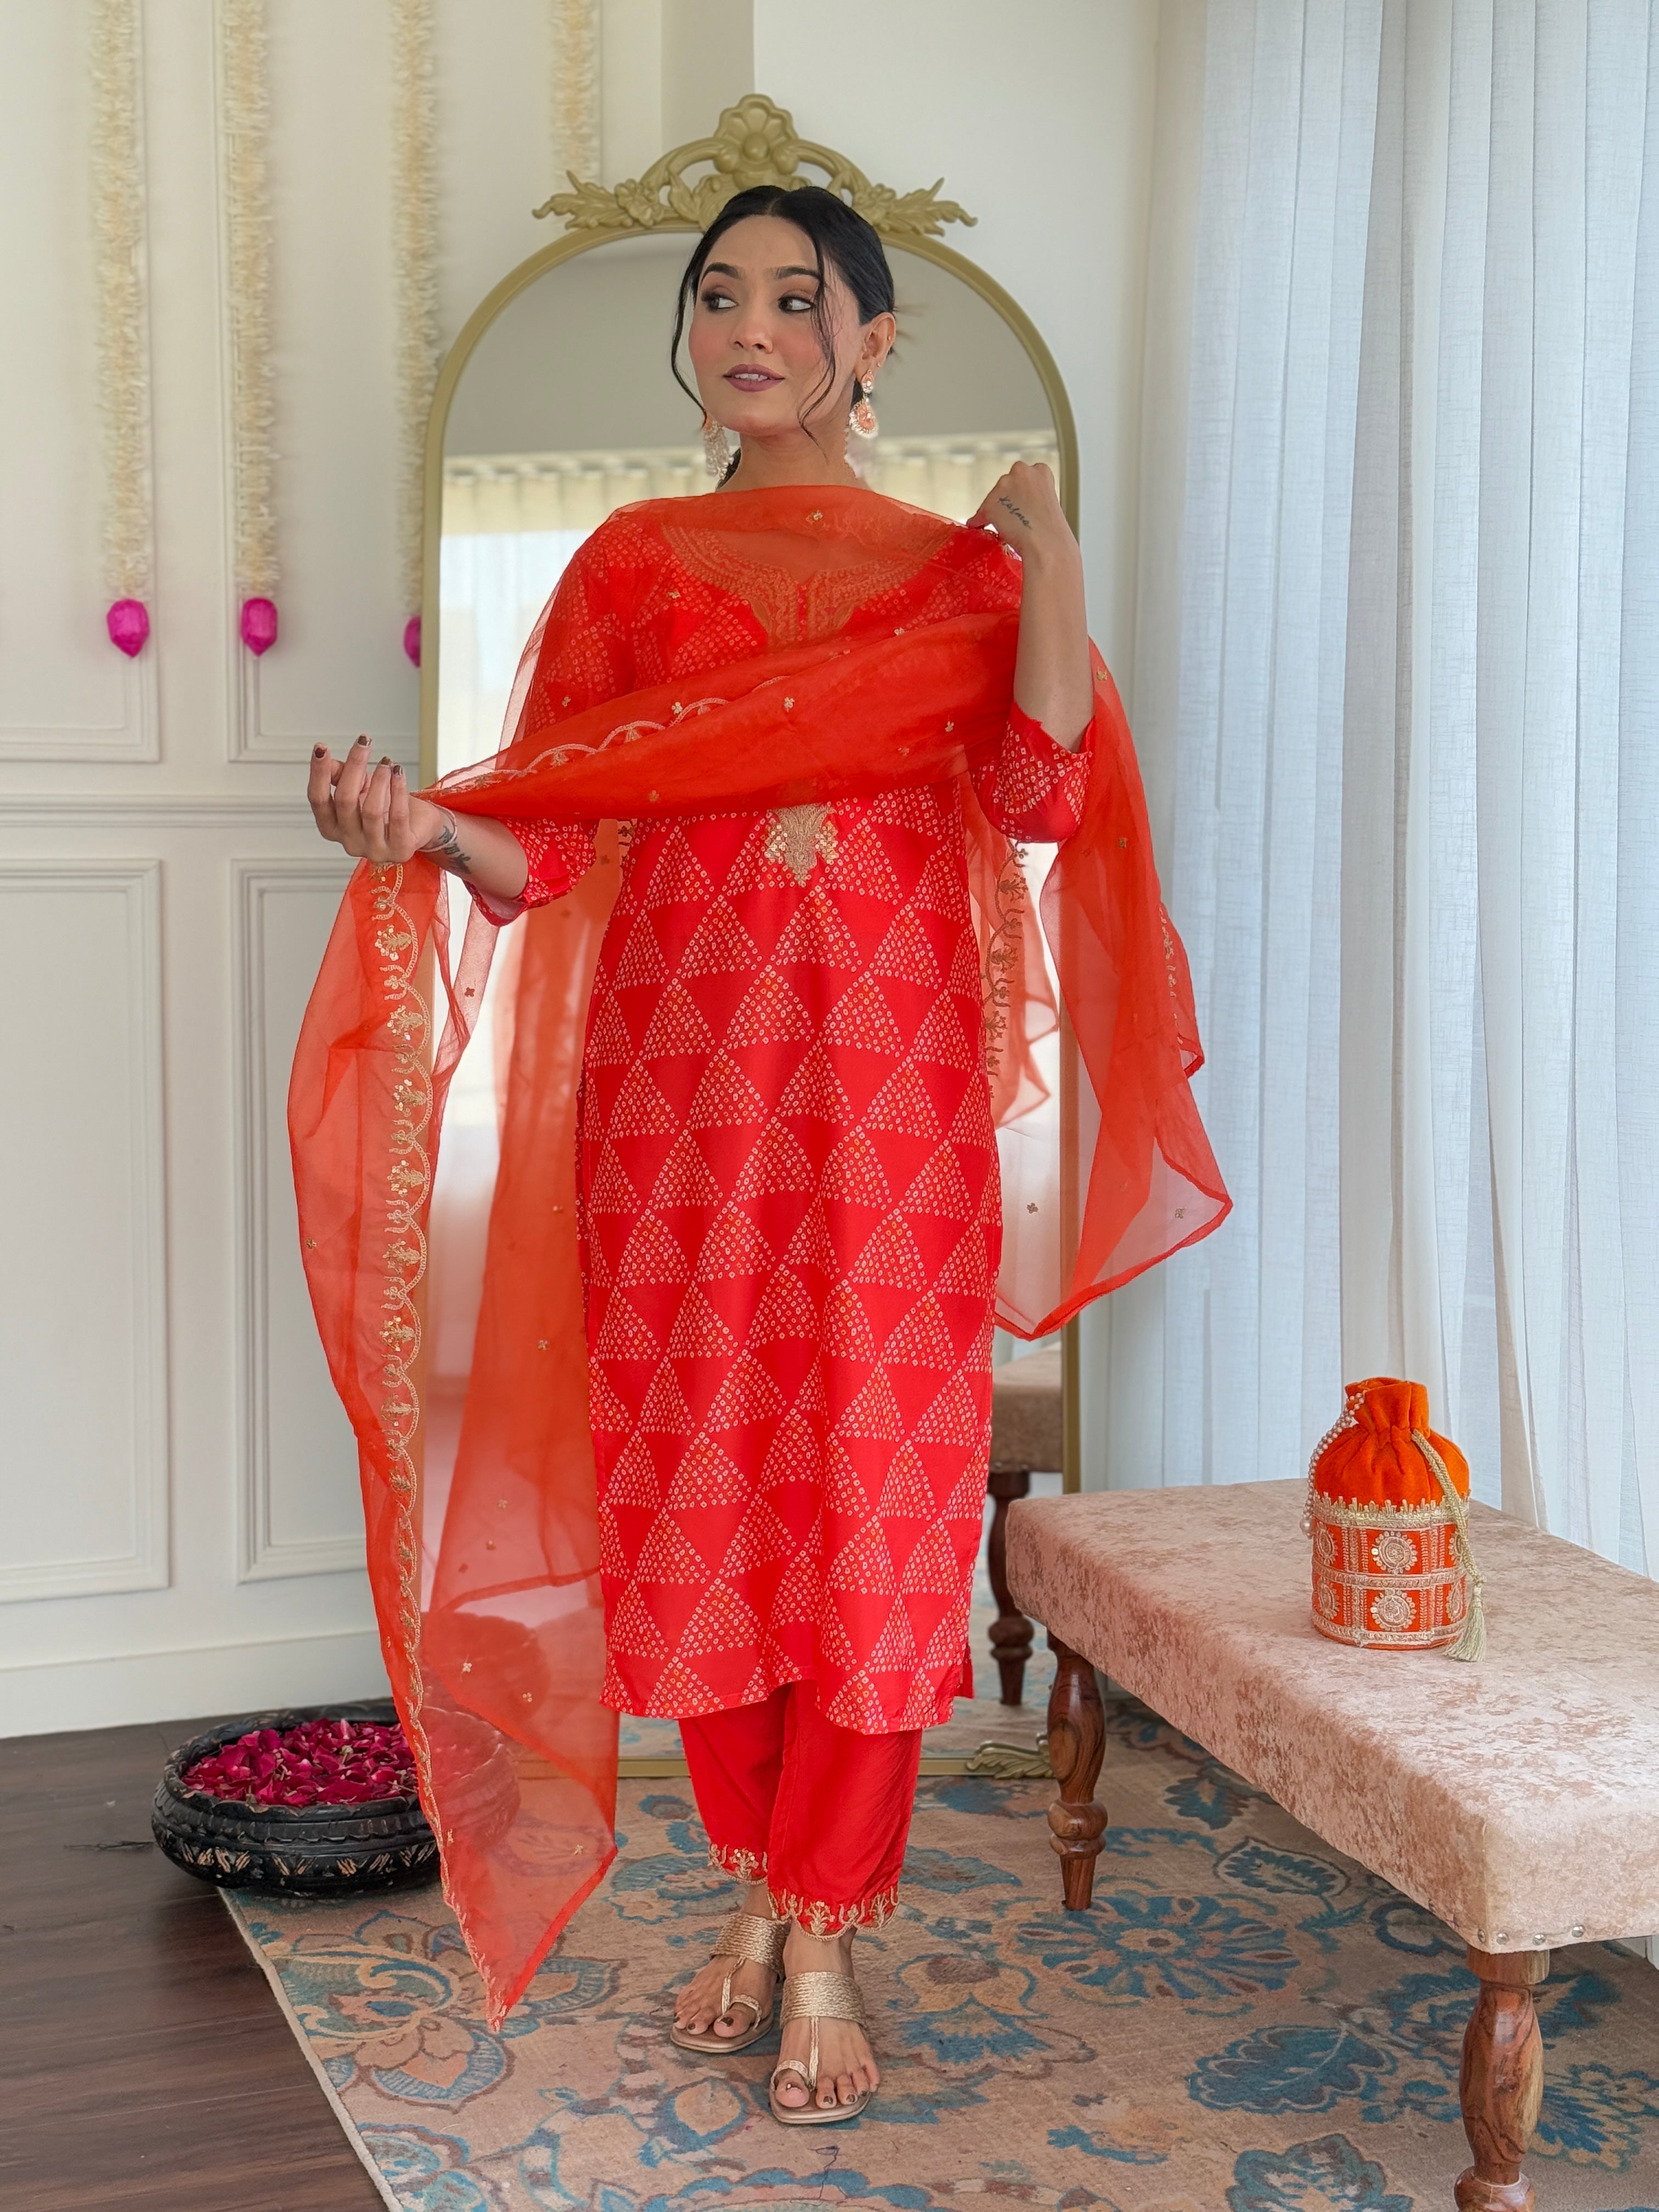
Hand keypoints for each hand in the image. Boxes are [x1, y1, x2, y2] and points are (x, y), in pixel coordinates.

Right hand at [307, 735, 440, 862]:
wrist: (419, 825)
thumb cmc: (386, 806)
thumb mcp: (360, 787)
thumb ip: (340, 775)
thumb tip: (326, 759)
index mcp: (333, 828)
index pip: (318, 800)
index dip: (318, 773)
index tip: (321, 747)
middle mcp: (350, 842)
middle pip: (345, 801)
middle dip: (354, 767)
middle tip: (364, 743)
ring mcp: (374, 850)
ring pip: (371, 811)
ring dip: (379, 780)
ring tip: (387, 762)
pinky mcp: (399, 850)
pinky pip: (397, 816)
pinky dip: (397, 790)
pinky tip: (398, 773)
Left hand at [968, 459, 1079, 568]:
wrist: (1046, 544)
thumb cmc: (1051, 531)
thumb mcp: (1048, 502)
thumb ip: (1033, 495)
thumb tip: (1019, 504)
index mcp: (1041, 470)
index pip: (1023, 477)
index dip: (1022, 494)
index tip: (1023, 505)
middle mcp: (1021, 472)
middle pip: (1005, 485)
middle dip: (1007, 500)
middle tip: (1014, 518)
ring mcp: (1004, 486)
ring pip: (993, 499)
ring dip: (996, 511)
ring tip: (1007, 527)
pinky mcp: (990, 504)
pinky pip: (980, 515)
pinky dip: (980, 522)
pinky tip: (982, 528)